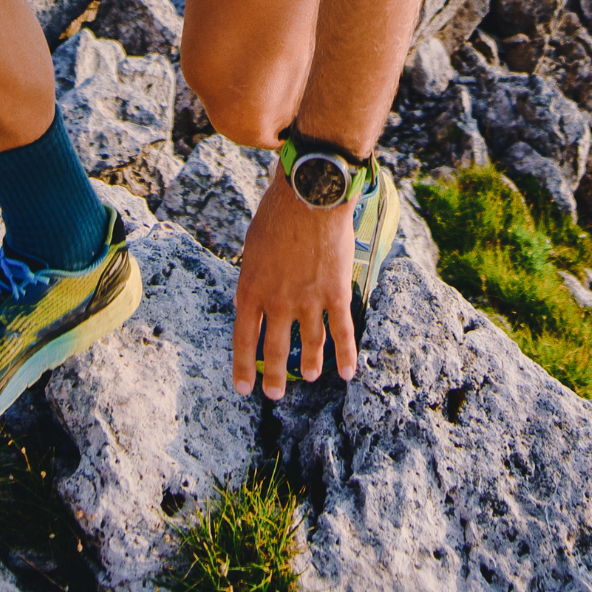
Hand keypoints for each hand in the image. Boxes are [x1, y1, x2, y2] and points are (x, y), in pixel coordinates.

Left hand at [230, 164, 357, 395]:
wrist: (309, 196)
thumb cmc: (276, 215)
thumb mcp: (250, 251)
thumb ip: (249, 282)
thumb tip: (245, 307)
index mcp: (251, 291)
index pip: (244, 340)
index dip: (243, 367)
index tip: (243, 387)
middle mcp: (278, 302)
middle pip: (275, 349)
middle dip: (274, 377)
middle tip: (274, 394)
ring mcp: (308, 301)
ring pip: (310, 345)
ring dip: (309, 366)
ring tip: (309, 377)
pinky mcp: (336, 294)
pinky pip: (342, 332)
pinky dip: (346, 355)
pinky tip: (347, 372)